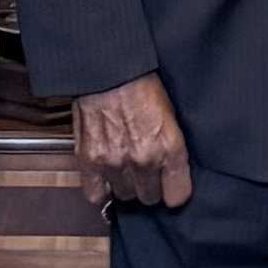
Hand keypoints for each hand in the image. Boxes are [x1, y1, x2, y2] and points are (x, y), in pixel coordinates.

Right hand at [75, 72, 192, 210]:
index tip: (170, 185)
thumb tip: (172, 170)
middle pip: (150, 198)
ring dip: (125, 184)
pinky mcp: (90, 160)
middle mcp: (143, 160)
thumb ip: (172, 146)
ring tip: (125, 167)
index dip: (173, 191)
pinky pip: (96, 195)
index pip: (177, 196)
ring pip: (125, 196)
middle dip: (149, 186)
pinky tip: (105, 179)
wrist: (108, 70)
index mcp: (169, 147)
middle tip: (145, 170)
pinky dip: (100, 190)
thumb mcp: (171, 114)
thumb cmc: (140, 84)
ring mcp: (115, 162)